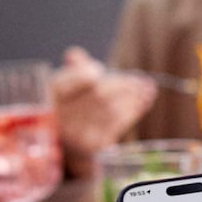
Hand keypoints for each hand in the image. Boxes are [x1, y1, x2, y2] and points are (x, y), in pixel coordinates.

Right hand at [51, 47, 156, 174]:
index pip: (73, 82)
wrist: (67, 143)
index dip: (89, 72)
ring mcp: (78, 134)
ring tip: (148, 89)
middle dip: (123, 86)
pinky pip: (118, 125)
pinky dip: (134, 111)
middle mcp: (63, 118)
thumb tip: (74, 54)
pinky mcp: (94, 146)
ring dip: (134, 98)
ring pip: (112, 110)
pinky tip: (144, 102)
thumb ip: (73, 68)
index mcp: (52, 96)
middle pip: (99, 95)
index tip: (100, 69)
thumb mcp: (67, 84)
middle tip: (141, 80)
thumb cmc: (71, 105)